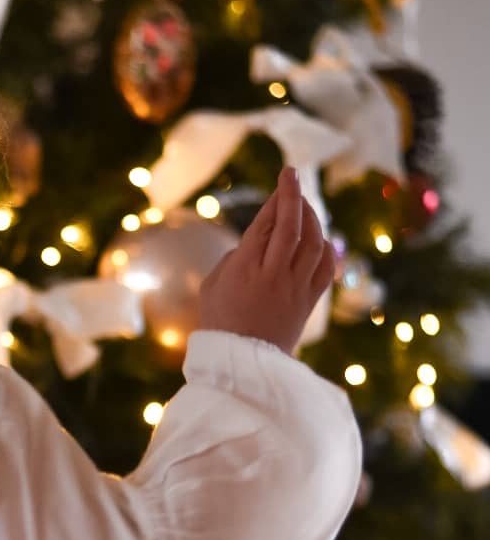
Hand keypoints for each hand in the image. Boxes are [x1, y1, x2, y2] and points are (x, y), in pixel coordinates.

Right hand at [197, 167, 334, 353]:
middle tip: (293, 177)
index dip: (278, 197)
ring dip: (313, 218)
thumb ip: (235, 257)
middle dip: (294, 196)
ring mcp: (294, 288)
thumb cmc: (220, 321)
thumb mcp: (213, 284)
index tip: (284, 177)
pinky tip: (319, 237)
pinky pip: (325, 267)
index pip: (266, 222)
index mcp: (244, 269)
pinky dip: (325, 247)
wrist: (242, 361)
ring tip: (305, 206)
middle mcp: (273, 275)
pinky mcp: (309, 302)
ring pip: (314, 243)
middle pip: (291, 226)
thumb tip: (258, 241)